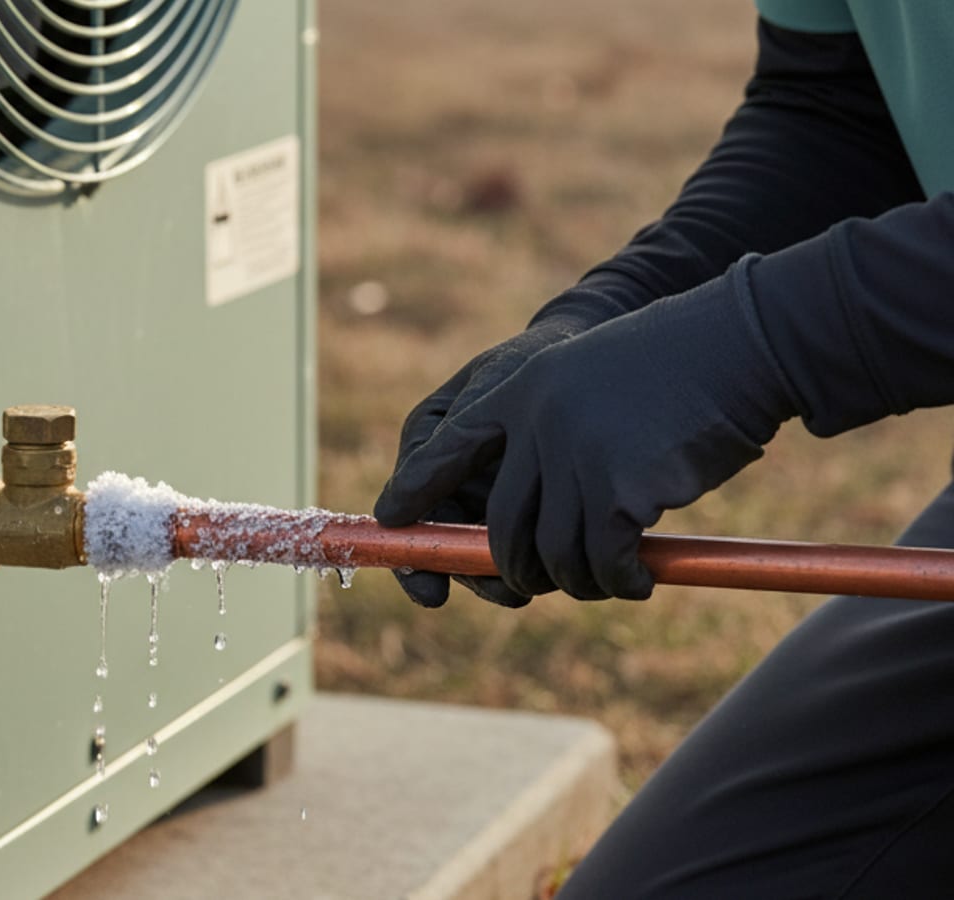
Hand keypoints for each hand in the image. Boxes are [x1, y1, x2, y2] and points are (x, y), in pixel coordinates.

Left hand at [376, 265, 796, 600]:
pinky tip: (641, 580)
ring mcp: (572, 459)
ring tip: (609, 581)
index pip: (444, 448)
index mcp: (518, 392)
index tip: (391, 519)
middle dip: (517, 570)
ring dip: (580, 582)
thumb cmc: (672, 367)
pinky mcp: (616, 492)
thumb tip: (528, 526)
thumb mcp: (585, 379)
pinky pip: (603, 564)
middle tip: (544, 584)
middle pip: (501, 528)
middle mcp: (533, 426)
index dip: (415, 488)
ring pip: (551, 557)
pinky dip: (621, 582)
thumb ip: (546, 434)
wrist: (738, 342)